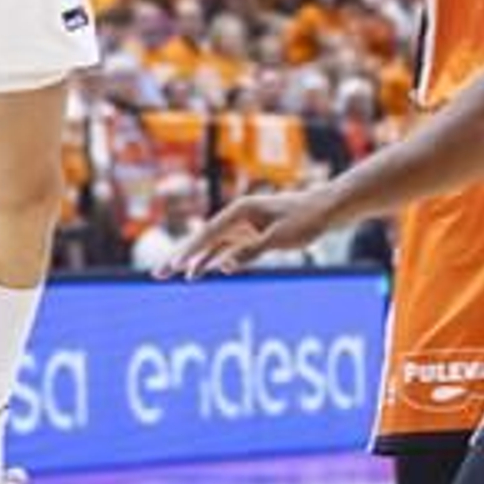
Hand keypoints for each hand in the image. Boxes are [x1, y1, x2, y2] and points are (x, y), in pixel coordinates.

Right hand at [159, 184, 339, 278]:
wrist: (326, 209)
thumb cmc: (305, 221)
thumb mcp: (280, 238)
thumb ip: (251, 251)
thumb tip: (225, 266)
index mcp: (241, 211)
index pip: (208, 235)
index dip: (189, 253)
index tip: (173, 268)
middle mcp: (238, 217)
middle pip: (203, 239)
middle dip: (180, 257)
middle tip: (157, 274)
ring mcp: (244, 225)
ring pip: (212, 246)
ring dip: (194, 260)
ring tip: (172, 275)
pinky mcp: (252, 234)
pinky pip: (227, 248)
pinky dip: (214, 259)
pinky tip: (202, 271)